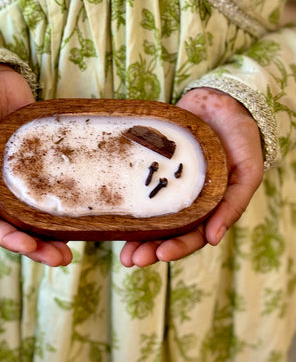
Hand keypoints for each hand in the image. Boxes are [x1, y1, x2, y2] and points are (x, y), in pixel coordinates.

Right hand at [0, 63, 72, 265]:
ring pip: (41, 210)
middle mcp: (4, 188)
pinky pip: (57, 182)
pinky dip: (68, 198)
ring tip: (78, 243)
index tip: (35, 250)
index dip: (14, 241)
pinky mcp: (45, 159)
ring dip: (56, 229)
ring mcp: (26, 176)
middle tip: (64, 259)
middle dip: (41, 246)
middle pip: (23, 226)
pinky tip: (84, 209)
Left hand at [120, 88, 263, 266]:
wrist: (221, 101)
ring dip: (135, 233)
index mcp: (207, 206)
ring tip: (120, 250)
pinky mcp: (151, 166)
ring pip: (149, 214)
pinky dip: (128, 199)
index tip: (159, 255)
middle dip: (149, 248)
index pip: (192, 235)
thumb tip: (214, 240)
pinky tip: (114, 212)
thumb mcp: (247, 172)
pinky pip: (137, 185)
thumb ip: (233, 205)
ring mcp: (166, 184)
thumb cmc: (241, 138)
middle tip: (131, 260)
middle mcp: (184, 200)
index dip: (176, 248)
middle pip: (166, 231)